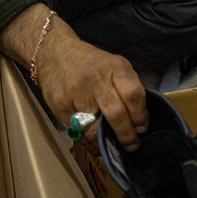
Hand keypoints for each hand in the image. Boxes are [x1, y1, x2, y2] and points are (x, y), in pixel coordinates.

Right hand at [0, 4, 147, 150]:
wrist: (54, 53)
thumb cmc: (92, 64)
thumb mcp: (115, 66)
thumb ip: (128, 89)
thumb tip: (140, 122)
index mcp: (115, 67)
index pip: (134, 95)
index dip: (140, 117)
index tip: (142, 128)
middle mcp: (96, 79)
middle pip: (117, 114)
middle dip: (127, 135)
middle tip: (132, 144)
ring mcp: (76, 92)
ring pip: (96, 128)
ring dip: (107, 141)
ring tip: (113, 144)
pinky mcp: (60, 105)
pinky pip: (78, 132)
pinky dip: (89, 142)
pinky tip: (95, 143)